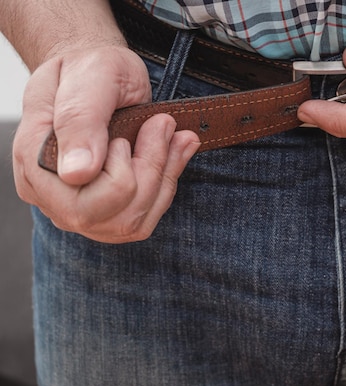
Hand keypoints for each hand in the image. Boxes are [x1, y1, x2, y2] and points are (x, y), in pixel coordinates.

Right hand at [12, 46, 199, 242]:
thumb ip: (80, 120)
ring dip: (164, 175)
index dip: (121, 171)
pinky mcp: (109, 212)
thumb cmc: (88, 69)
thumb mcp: (88, 78)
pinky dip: (168, 181)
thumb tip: (77, 173)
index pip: (83, 204)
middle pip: (115, 218)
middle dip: (150, 171)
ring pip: (135, 223)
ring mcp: (82, 209)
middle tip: (161, 124)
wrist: (95, 69)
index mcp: (35, 165)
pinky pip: (146, 216)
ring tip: (173, 133)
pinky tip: (176, 149)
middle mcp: (54, 197)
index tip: (126, 133)